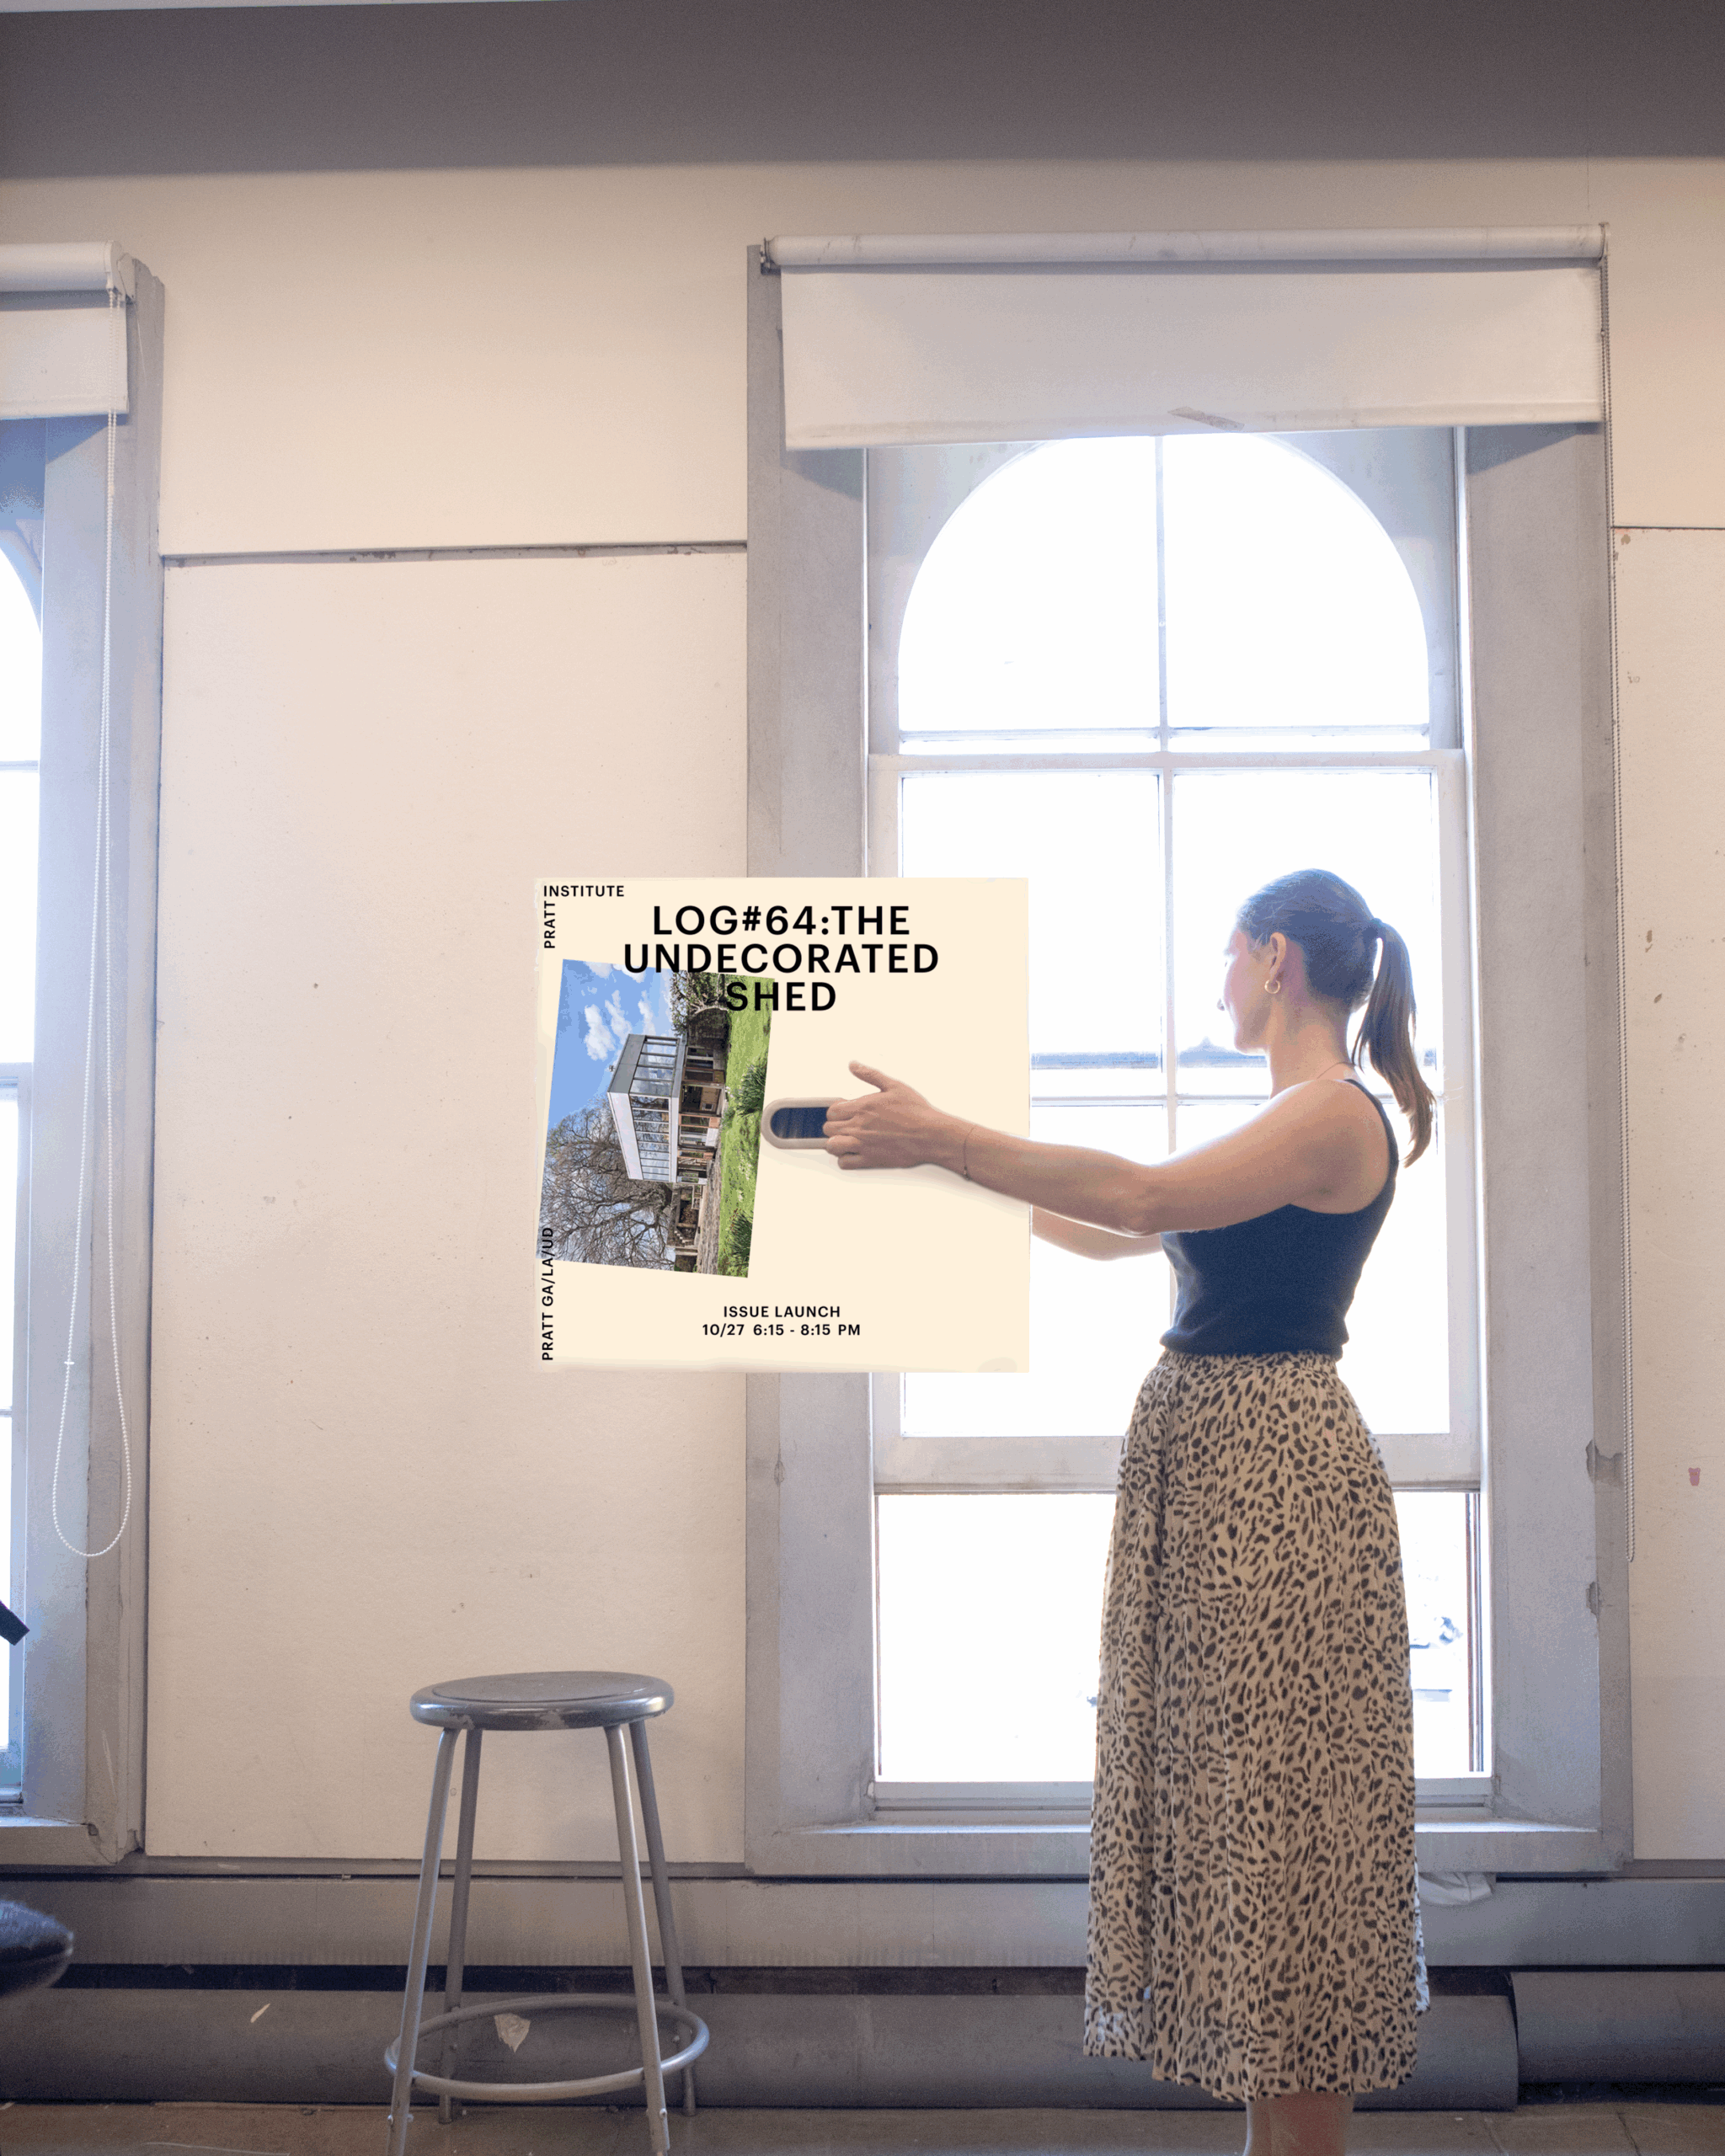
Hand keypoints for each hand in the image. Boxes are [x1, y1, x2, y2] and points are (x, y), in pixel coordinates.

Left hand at [822, 1062, 961, 1171]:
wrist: (931, 1135)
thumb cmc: (916, 1112)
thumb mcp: (894, 1086)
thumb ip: (870, 1075)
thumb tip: (854, 1066)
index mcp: (862, 1107)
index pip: (832, 1110)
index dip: (837, 1110)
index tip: (844, 1111)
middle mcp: (859, 1126)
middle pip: (829, 1128)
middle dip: (834, 1125)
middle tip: (846, 1124)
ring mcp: (863, 1144)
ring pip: (832, 1145)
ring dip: (835, 1142)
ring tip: (845, 1138)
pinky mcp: (870, 1159)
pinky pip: (845, 1163)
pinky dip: (844, 1158)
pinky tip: (853, 1152)